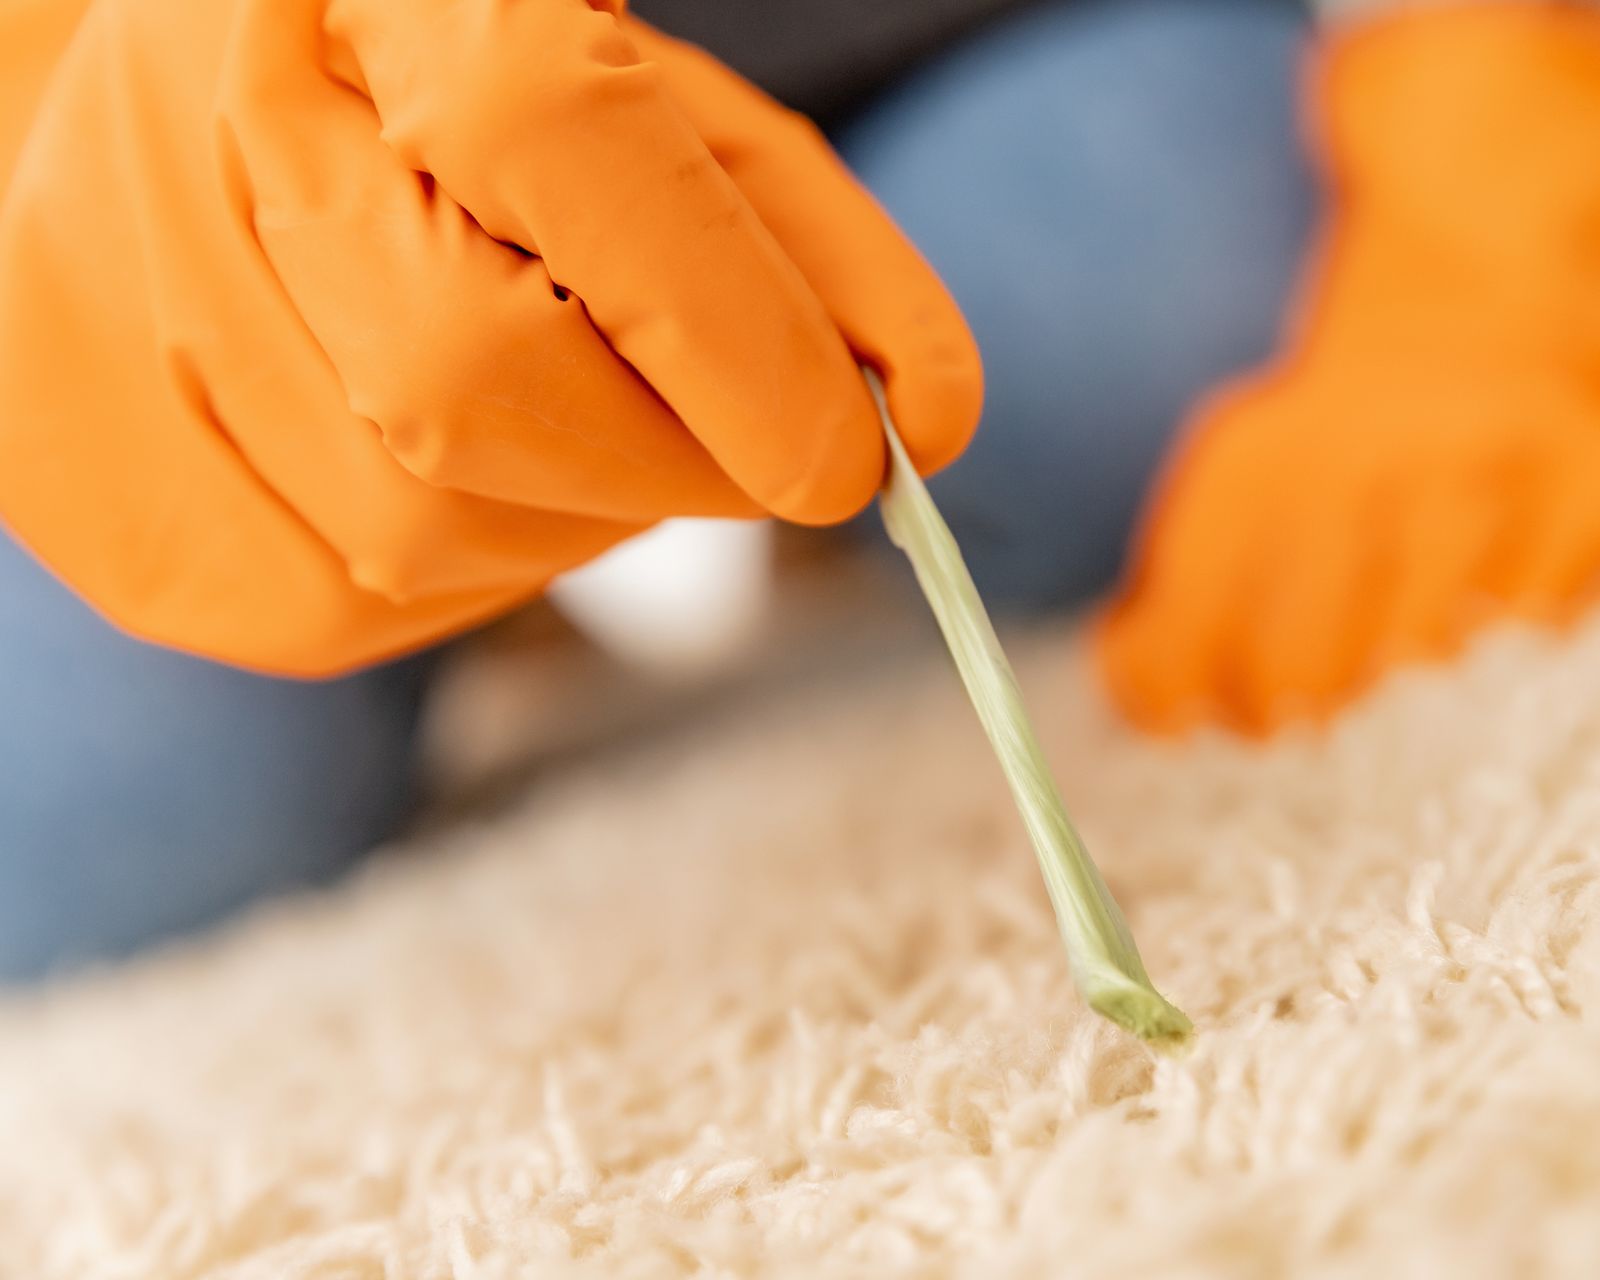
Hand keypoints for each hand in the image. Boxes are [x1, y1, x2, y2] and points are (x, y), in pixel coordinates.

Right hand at [0, 0, 979, 673]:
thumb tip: (934, 422)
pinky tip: (456, 462)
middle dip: (677, 460)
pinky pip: (351, 604)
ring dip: (575, 513)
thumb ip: (805, 243)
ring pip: (426, 529)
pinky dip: (476, 563)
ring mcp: (117, 319)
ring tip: (561, 407)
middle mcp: (202, 136)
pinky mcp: (103, 495)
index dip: (733, 326)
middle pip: (479, 386)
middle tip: (750, 448)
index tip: (862, 452)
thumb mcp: (658, 105)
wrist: (179, 122)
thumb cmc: (464, 110)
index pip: (556, 143)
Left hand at [1095, 1, 1599, 736]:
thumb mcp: (1281, 205)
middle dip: (1271, 692)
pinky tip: (1488, 606)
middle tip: (1247, 707)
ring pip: (1435, 633)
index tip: (1150, 698)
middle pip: (1322, 641)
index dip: (1175, 665)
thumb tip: (1079, 420)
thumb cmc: (1431, 95)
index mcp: (1318, 396)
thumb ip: (1207, 330)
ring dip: (1380, 660)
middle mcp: (1426, 451)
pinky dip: (1522, 604)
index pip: (1219, 584)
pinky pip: (1565, 584)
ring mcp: (1540, 464)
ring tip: (1342, 676)